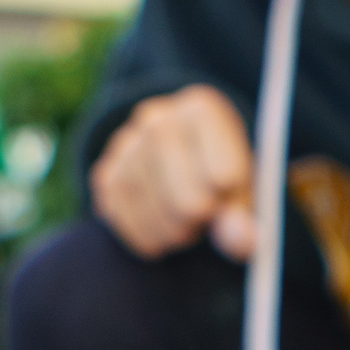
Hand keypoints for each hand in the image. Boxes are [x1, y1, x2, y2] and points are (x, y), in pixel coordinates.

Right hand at [90, 86, 259, 258]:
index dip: (230, 201)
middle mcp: (158, 119)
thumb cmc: (224, 174)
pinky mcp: (105, 173)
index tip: (229, 193)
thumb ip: (245, 215)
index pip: (225, 178)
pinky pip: (127, 225)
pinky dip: (150, 239)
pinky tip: (163, 227)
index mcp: (203, 109)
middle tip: (207, 213)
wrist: (182, 163)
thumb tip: (242, 239)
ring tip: (187, 219)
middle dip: (202, 222)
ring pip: (157, 218)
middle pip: (189, 203)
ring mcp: (125, 145)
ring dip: (176, 233)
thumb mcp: (244, 189)